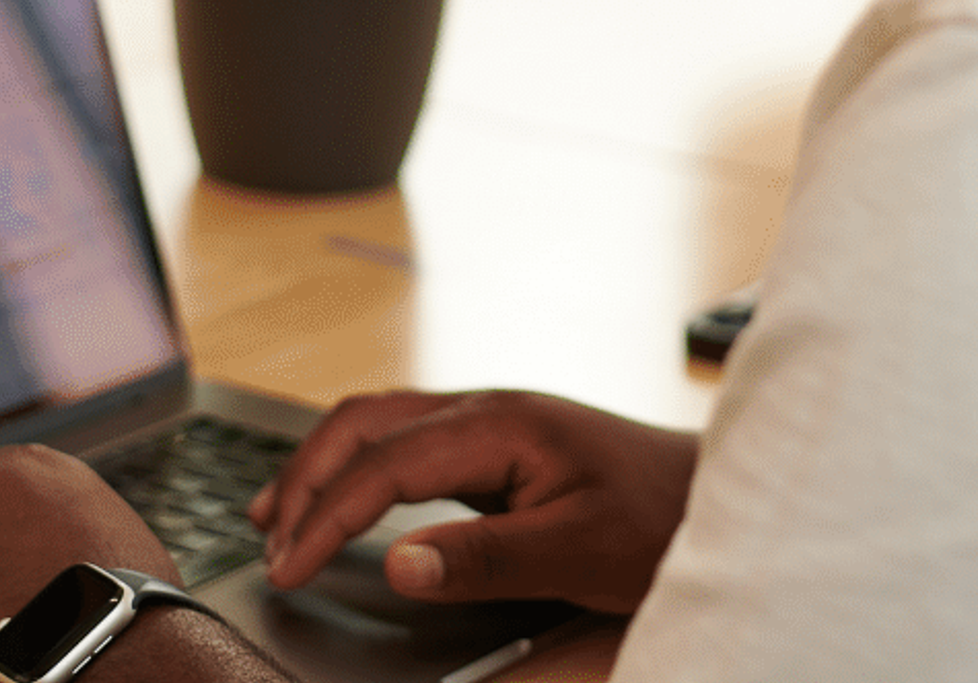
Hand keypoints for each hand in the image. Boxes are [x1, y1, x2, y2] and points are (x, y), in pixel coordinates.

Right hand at [250, 390, 696, 614]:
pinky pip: (405, 441)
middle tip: (266, 545)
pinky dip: (357, 467)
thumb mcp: (578, 551)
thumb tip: (398, 566)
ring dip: (322, 465)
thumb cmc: (658, 518)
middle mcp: (485, 408)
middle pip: (364, 423)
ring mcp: (489, 420)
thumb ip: (486, 558)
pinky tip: (345, 501)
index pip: (383, 463)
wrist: (711, 493)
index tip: (287, 568)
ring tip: (275, 517)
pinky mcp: (496, 442)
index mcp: (499, 424)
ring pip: (379, 422)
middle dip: (304, 479)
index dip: (326, 516)